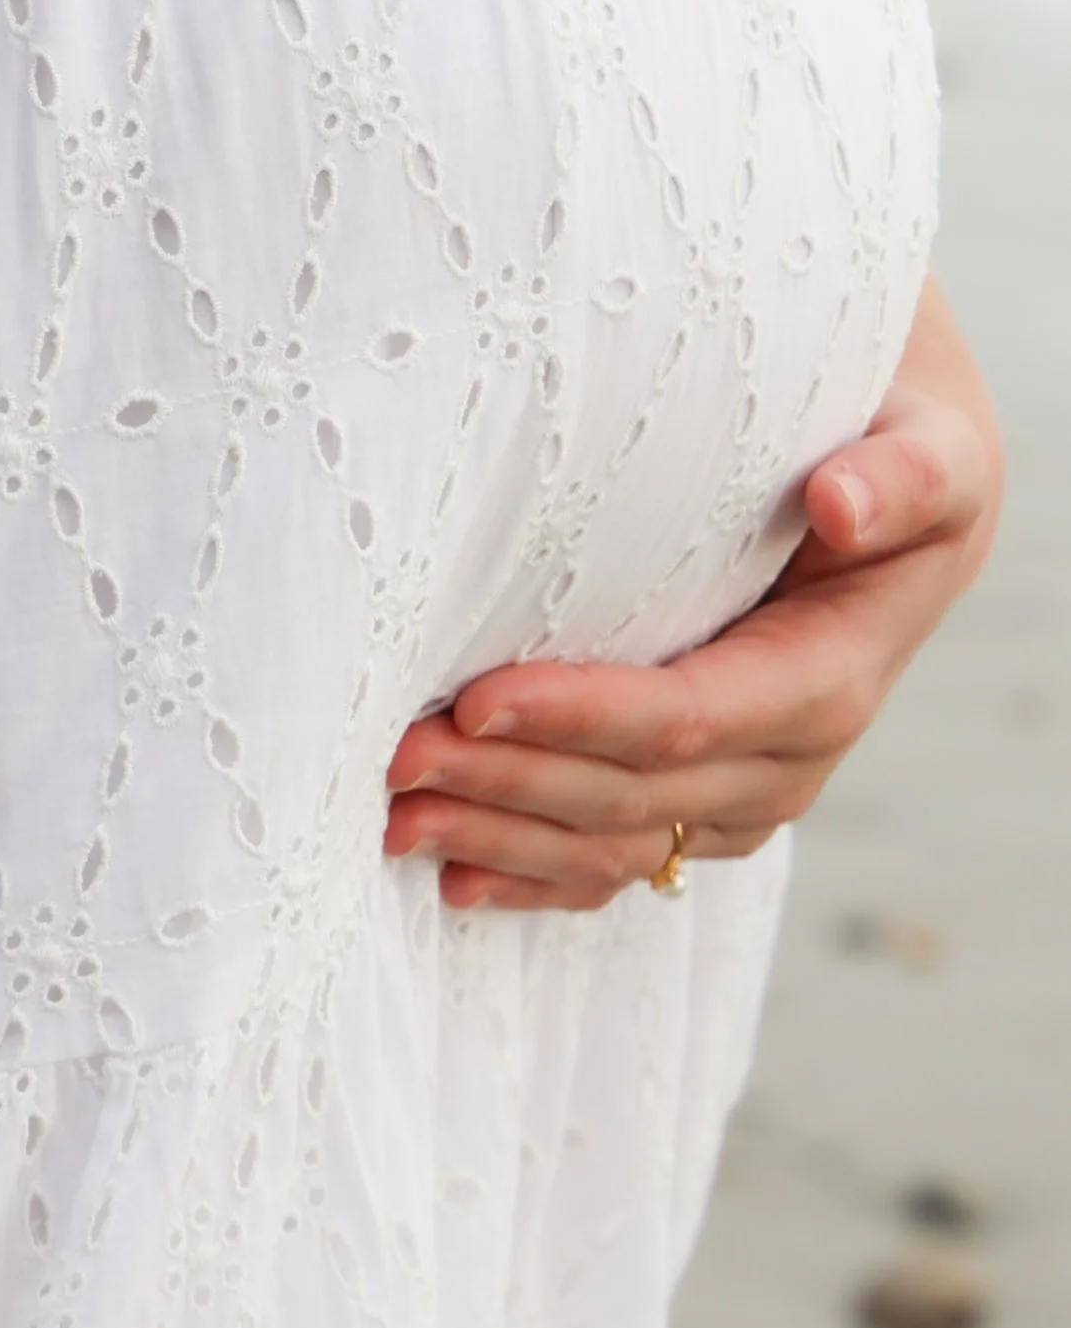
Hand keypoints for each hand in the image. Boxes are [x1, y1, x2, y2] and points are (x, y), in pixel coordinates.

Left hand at [381, 279, 1001, 909]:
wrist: (898, 501)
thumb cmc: (898, 453)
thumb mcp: (931, 449)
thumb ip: (903, 477)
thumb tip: (842, 503)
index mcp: (831, 678)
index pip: (691, 716)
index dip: (582, 715)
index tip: (478, 698)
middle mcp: (789, 757)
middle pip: (633, 794)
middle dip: (511, 783)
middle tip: (398, 754)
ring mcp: (744, 795)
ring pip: (615, 844)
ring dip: (502, 838)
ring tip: (395, 817)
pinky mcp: (705, 804)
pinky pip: (619, 861)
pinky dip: (535, 876)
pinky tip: (454, 878)